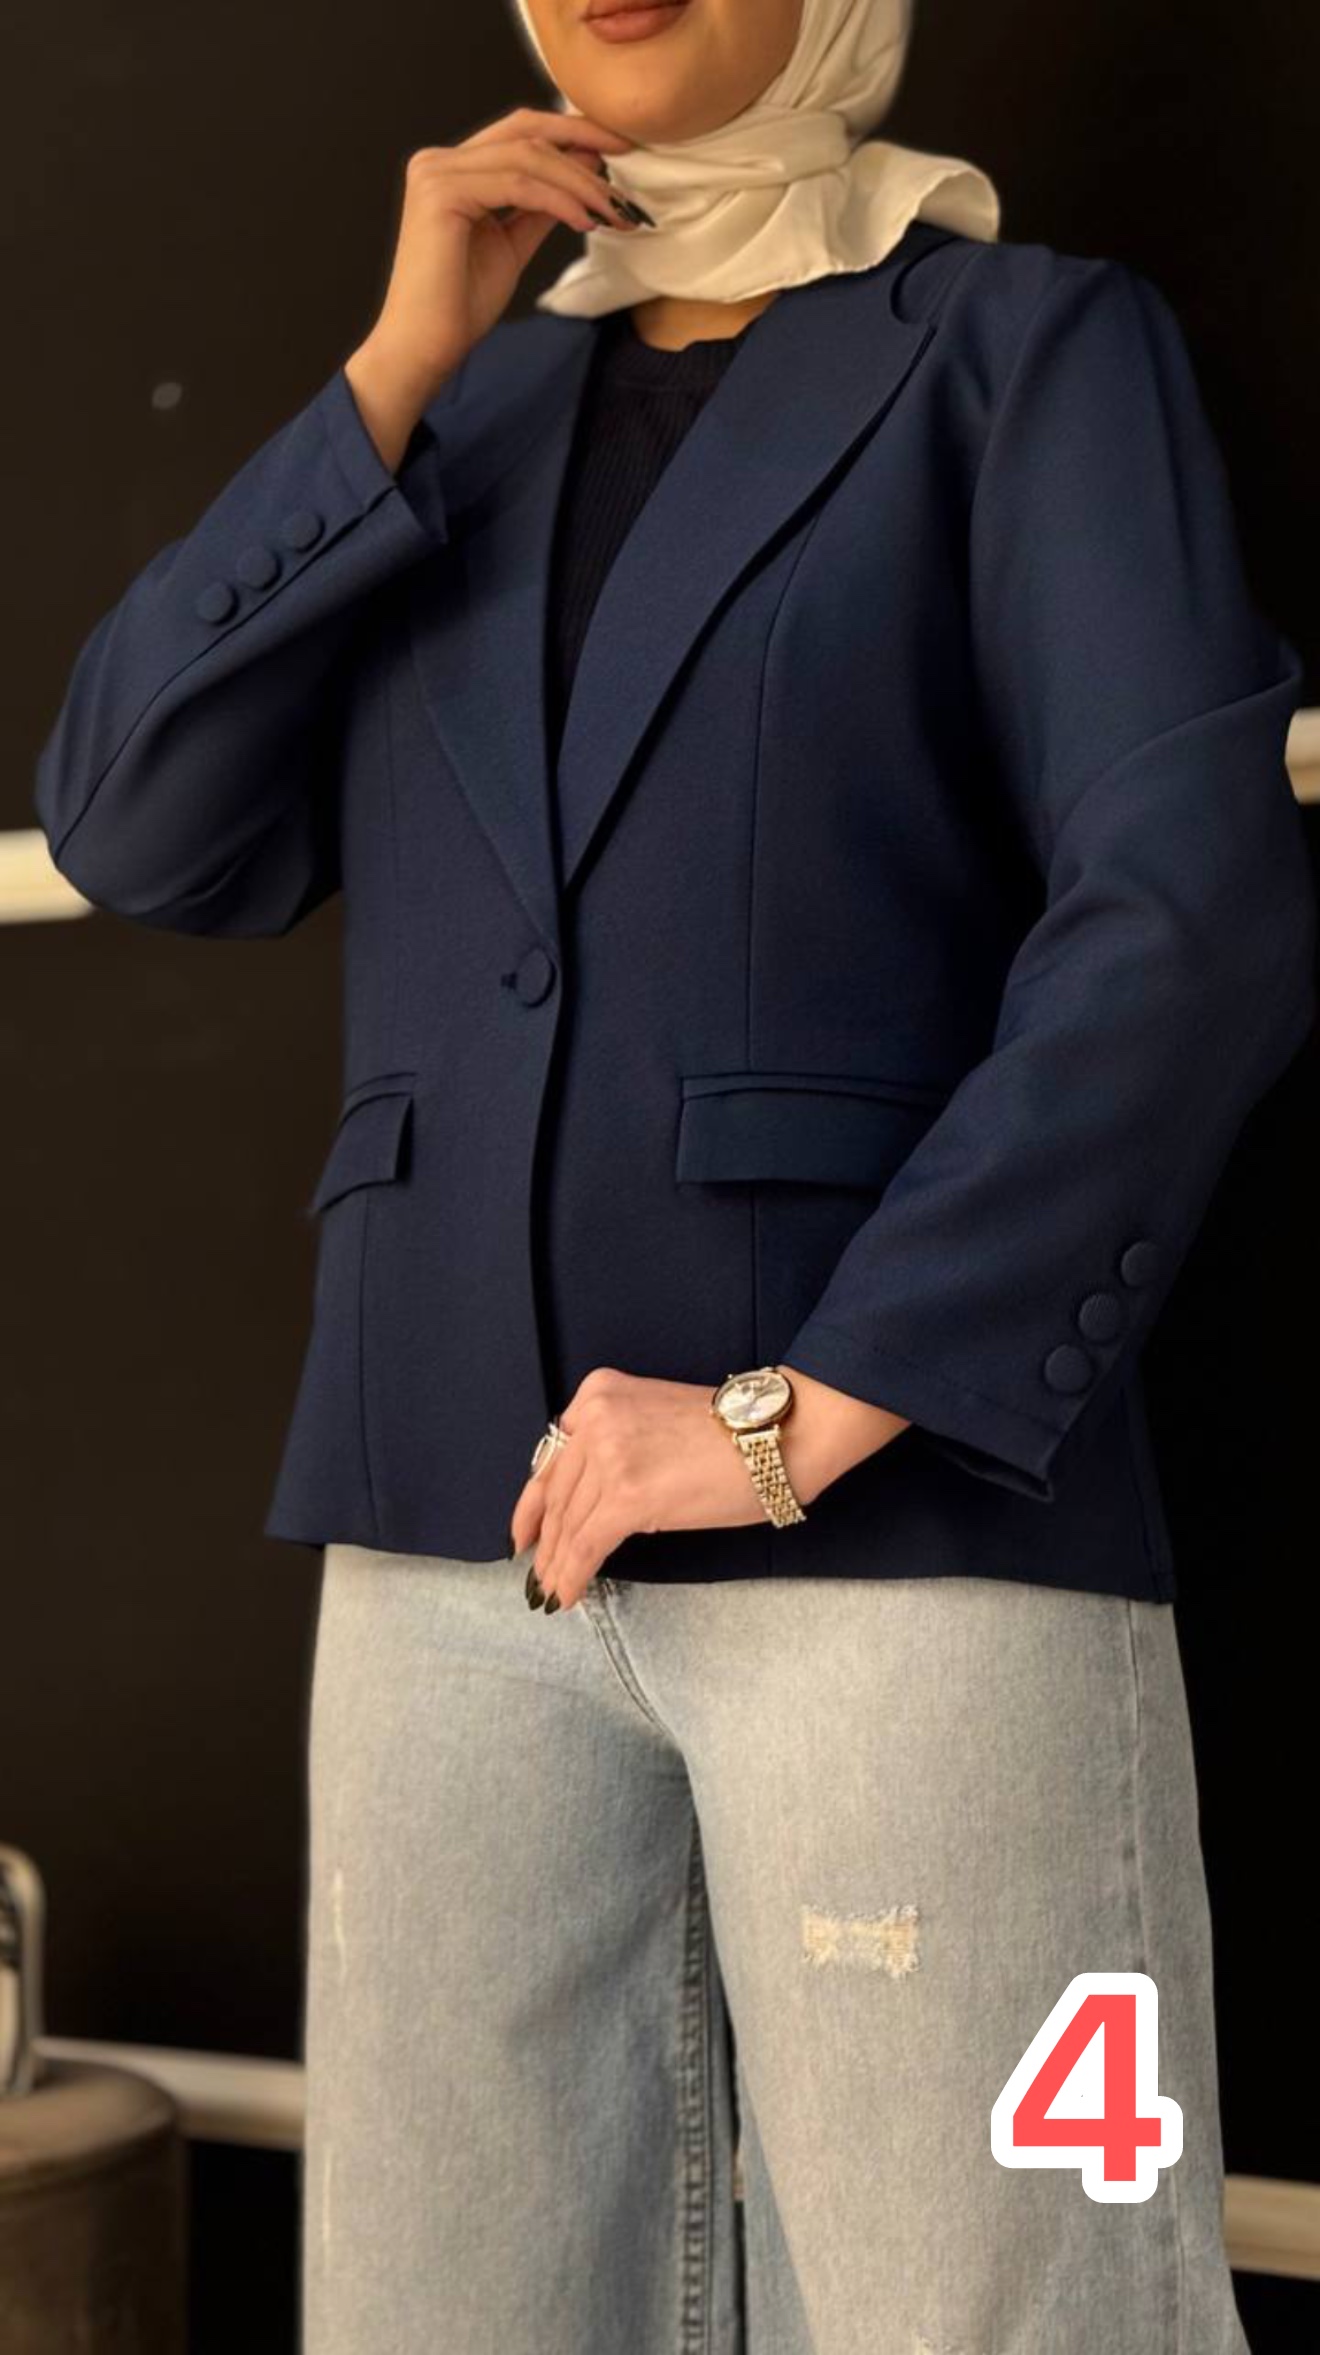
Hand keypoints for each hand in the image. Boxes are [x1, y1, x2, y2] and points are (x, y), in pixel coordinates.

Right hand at [343, 109, 639, 465]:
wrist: (424, 349)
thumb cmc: (460, 307)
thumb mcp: (511, 244)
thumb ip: (541, 205)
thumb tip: (586, 168)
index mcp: (452, 169)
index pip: (519, 132)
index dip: (571, 131)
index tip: (620, 146)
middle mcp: (438, 161)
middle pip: (526, 132)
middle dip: (584, 144)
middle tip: (630, 165)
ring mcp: (436, 173)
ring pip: (527, 158)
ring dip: (580, 183)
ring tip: (613, 210)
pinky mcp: (441, 193)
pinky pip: (518, 185)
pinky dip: (559, 201)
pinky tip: (586, 221)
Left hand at [510, 1365, 910, 1611]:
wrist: (777, 1435)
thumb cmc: (732, 1433)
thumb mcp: (654, 1419)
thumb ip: (615, 1445)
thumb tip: (588, 1501)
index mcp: (598, 1394)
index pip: (552, 1459)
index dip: (534, 1505)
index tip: (524, 1534)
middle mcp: (594, 1418)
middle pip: (558, 1495)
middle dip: (546, 1542)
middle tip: (539, 1576)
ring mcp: (609, 1456)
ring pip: (570, 1523)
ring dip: (558, 1565)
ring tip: (552, 1593)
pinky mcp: (628, 1495)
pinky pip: (587, 1544)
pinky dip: (573, 1574)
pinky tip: (568, 1594)